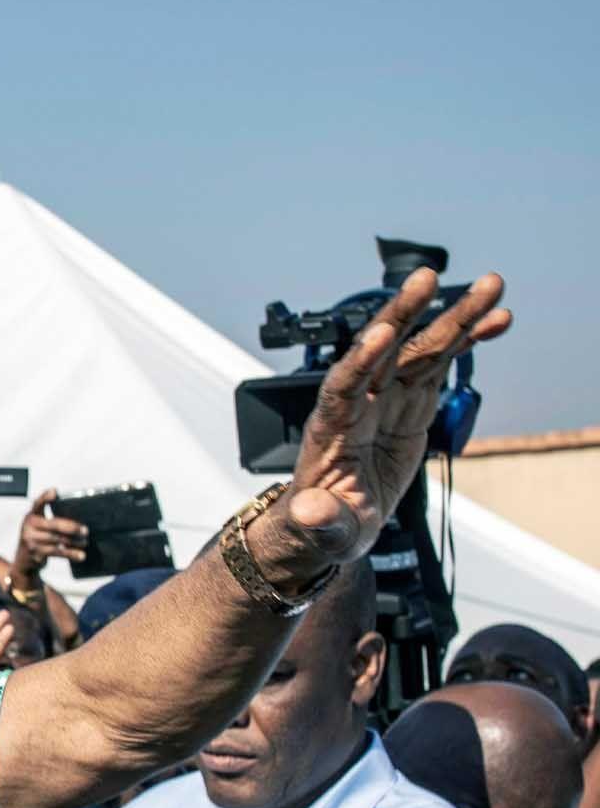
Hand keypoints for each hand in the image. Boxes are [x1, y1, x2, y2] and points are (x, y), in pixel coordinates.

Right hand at [10, 488, 86, 576]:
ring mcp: (31, 540)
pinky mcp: (35, 553)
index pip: (37, 504)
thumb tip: (78, 523)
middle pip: (54, 524)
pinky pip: (57, 552)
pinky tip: (80, 555)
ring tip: (84, 542)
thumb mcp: (39, 528)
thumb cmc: (38, 541)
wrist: (23, 562)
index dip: (45, 497)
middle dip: (72, 527)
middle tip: (85, 530)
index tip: (54, 492)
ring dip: (74, 542)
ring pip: (58, 539)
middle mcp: (28, 526)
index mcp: (31, 516)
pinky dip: (71, 553)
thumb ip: (51, 522)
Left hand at [256, 269, 510, 585]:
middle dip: (405, 314)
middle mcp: (356, 404)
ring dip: (453, 318)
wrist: (333, 522)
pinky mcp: (410, 405)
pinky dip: (466, 343)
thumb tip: (311, 509)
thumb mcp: (320, 530)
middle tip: (428, 277)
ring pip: (419, 350)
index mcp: (330, 430)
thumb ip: (320, 519)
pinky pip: (440, 366)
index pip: (342, 387)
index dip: (361, 360)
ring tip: (491, 287)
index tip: (381, 332)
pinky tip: (496, 320)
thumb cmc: (321, 526)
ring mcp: (386, 400)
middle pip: (382, 352)